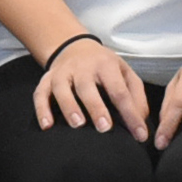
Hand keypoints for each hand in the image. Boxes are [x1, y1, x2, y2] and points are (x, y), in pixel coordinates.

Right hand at [34, 34, 148, 135]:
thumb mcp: (125, 72)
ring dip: (69, 107)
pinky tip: (47, 125)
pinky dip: (42, 109)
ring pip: (62, 89)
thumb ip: (136, 95)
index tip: (140, 134)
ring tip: (78, 124)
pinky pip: (40, 94)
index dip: (130, 114)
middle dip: (96, 107)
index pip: (120, 91)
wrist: (74, 46)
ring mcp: (62, 73)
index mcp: (106, 66)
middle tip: (104, 127)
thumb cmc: (104, 66)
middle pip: (88, 87)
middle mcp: (83, 68)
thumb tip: (140, 120)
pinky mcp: (46, 80)